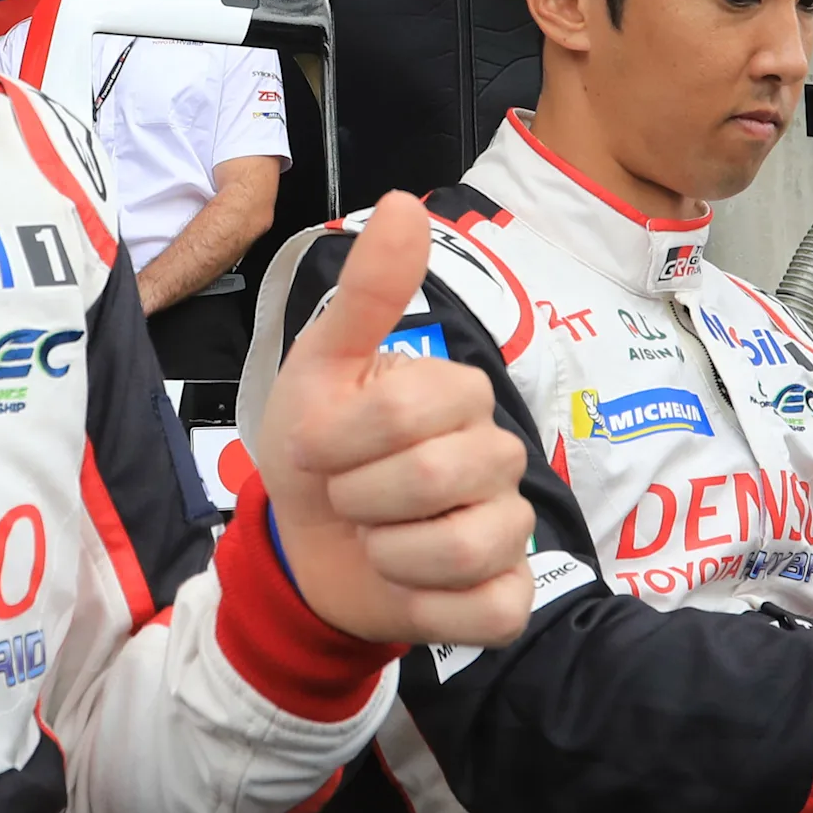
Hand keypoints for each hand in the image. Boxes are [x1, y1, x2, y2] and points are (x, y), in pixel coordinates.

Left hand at [252, 194, 535, 646]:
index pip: (413, 410)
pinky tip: (408, 586)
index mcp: (458, 396)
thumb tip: (405, 202)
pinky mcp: (506, 597)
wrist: (302, 547)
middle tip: (349, 496)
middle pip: (442, 474)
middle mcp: (498, 456)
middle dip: (363, 493)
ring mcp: (511, 529)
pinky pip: (490, 610)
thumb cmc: (317, 451)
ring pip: (467, 546)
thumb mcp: (321, 368)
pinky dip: (428, 605)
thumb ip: (367, 293)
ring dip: (391, 552)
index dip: (345, 438)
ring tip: (378, 539)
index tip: (322, 447)